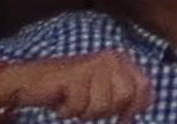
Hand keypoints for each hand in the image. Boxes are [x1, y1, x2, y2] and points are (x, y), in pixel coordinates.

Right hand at [0, 55, 154, 118]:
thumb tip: (132, 118)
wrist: (32, 82)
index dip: (135, 108)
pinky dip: (68, 110)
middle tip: (86, 104)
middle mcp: (112, 58)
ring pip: (102, 106)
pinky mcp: (76, 74)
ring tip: (74, 100)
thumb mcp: (102, 92)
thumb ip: (121, 98)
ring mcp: (94, 64)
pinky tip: (62, 99)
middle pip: (123, 98)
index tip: (122, 118)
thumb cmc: (70, 90)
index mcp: (122, 61)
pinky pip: (79, 107)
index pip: (144, 87)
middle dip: (104, 110)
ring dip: (84, 111)